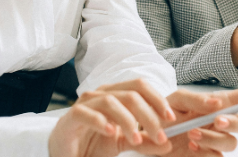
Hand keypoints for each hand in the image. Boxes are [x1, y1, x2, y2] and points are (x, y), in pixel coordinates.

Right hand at [48, 78, 174, 156]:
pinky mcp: (70, 118)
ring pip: (112, 101)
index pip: (141, 86)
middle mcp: (101, 94)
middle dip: (149, 115)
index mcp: (116, 95)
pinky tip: (111, 133)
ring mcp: (85, 104)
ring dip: (129, 121)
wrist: (65, 154)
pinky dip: (100, 121)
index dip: (158, 99)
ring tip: (136, 140)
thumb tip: (168, 144)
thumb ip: (145, 142)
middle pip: (131, 94)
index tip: (171, 119)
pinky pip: (86, 113)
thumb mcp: (124, 143)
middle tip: (160, 135)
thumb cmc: (93, 143)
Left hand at [166, 81, 237, 155]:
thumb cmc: (163, 114)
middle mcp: (221, 122)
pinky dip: (205, 152)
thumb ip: (195, 100)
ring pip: (230, 144)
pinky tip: (189, 147)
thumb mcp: (175, 100)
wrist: (146, 136)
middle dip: (234, 123)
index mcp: (218, 104)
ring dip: (213, 139)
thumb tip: (218, 104)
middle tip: (216, 121)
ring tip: (191, 134)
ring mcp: (216, 141)